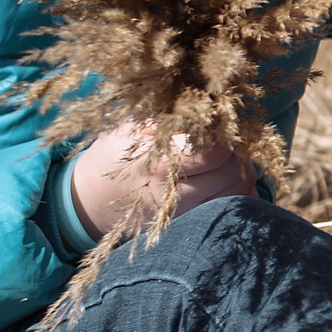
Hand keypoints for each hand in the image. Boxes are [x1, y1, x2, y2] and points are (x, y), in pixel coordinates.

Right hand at [70, 120, 255, 237]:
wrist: (90, 202)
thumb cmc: (112, 157)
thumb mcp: (131, 128)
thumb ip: (171, 117)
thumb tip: (212, 104)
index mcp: (163, 166)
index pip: (217, 152)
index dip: (223, 134)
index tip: (217, 124)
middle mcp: (179, 197)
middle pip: (234, 171)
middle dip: (235, 151)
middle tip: (221, 139)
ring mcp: (187, 217)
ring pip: (241, 192)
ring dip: (240, 171)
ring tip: (221, 158)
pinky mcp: (193, 227)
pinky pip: (235, 208)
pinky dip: (238, 191)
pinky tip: (221, 178)